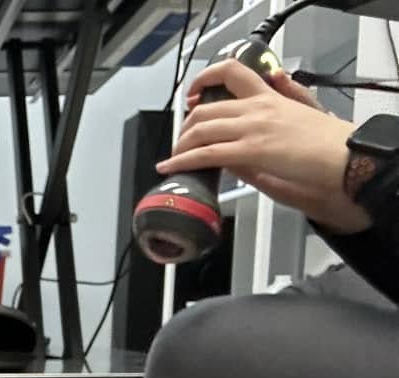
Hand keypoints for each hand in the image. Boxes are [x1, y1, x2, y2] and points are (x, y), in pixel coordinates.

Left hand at [155, 60, 371, 234]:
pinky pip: (207, 154)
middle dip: (185, 126)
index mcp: (269, 96)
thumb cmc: (327, 140)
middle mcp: (257, 108)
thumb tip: (255, 111)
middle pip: (206, 108)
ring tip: (174, 157)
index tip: (193, 94)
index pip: (232, 72)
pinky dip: (183, 161)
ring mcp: (252, 128)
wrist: (344, 156)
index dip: (205, 79)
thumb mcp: (299, 112)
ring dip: (181, 145)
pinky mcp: (251, 150)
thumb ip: (275, 106)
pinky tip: (171, 167)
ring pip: (201, 130)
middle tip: (181, 139)